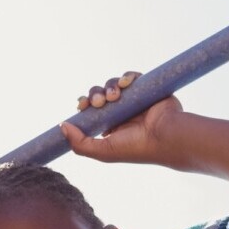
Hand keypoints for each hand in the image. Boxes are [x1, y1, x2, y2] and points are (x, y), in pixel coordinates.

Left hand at [61, 78, 182, 164]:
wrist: (165, 137)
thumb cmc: (137, 148)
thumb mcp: (104, 152)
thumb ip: (80, 144)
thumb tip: (62, 126)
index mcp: (111, 125)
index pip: (92, 110)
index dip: (85, 104)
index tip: (82, 105)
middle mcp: (122, 112)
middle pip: (100, 94)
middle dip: (96, 94)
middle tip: (100, 102)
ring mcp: (134, 99)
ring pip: (113, 84)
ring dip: (110, 87)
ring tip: (115, 96)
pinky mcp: (147, 88)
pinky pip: (131, 76)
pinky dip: (126, 76)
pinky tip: (126, 83)